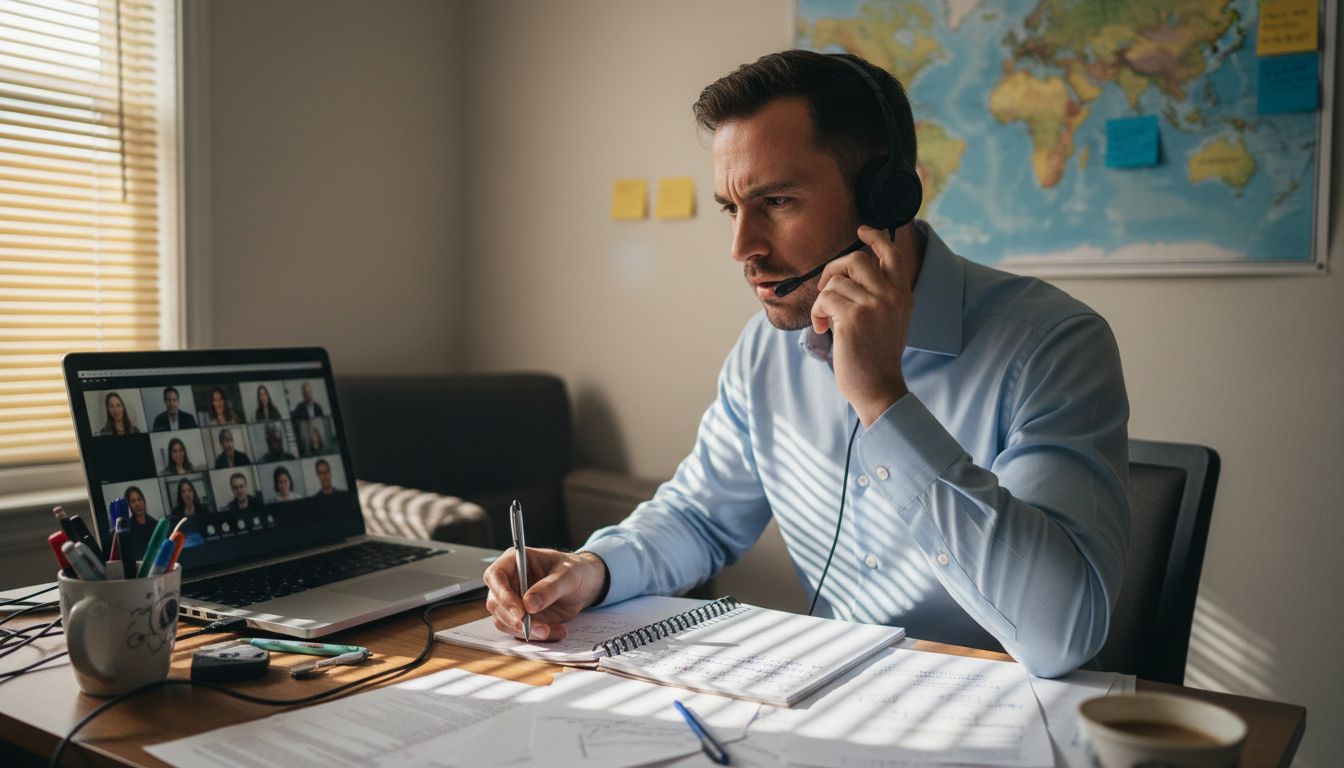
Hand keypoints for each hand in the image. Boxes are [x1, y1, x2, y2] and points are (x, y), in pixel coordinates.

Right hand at [483, 548, 608, 641]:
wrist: (585, 585)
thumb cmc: (575, 570)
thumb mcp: (568, 575)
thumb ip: (549, 588)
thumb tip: (528, 604)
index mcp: (514, 561)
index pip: (495, 576)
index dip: (502, 594)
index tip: (520, 611)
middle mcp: (509, 581)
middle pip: (496, 603)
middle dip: (516, 620)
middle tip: (539, 628)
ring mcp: (513, 601)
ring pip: (505, 621)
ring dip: (526, 631)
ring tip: (551, 630)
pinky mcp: (521, 617)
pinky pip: (519, 631)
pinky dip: (536, 636)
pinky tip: (556, 631)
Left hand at [810, 225, 916, 425]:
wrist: (879, 388)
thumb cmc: (877, 357)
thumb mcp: (889, 320)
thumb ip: (879, 295)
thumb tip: (848, 274)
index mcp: (903, 295)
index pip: (892, 254)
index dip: (875, 237)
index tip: (862, 229)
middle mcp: (892, 295)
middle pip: (856, 259)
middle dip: (832, 270)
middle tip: (825, 288)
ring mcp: (874, 304)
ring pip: (835, 282)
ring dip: (822, 300)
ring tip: (826, 321)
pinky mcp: (853, 316)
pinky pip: (825, 299)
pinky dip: (818, 312)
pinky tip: (823, 328)